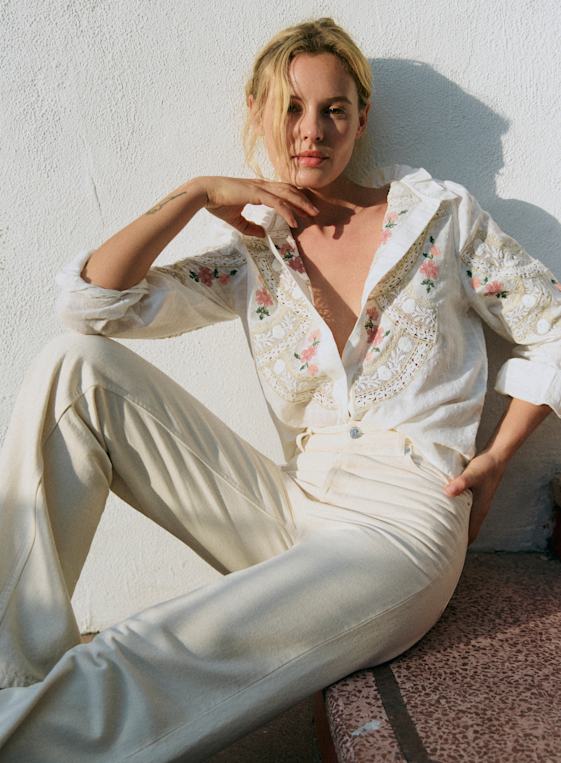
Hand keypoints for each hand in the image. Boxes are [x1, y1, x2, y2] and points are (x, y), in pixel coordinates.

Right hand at [198, 176, 319, 236]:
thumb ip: (250, 227)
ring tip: (313, 214)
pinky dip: (287, 211)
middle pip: (289, 191)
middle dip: (304, 201)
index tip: (304, 210)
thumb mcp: (236, 219)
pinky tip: (295, 221)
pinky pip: (277, 203)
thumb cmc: (217, 202)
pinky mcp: (256, 193)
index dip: (295, 199)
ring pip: (287, 194)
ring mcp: (260, 188)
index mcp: (258, 189)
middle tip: (316, 212)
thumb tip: (263, 235)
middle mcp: (262, 185)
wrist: (204, 193)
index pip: (282, 192)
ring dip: (302, 204)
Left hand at [443, 451, 507, 545]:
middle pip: (467, 531)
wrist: (496, 456)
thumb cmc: (485, 466)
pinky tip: (443, 512)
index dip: (461, 546)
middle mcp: (479, 509)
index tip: (448, 555)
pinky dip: (455, 515)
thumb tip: (447, 492)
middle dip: (455, 540)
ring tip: (437, 533)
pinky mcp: (473, 496)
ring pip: (465, 521)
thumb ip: (460, 483)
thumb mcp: (471, 474)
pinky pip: (463, 511)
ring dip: (455, 527)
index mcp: (479, 510)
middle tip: (438, 547)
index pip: (471, 535)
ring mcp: (477, 503)